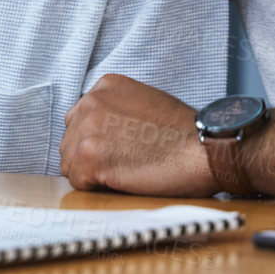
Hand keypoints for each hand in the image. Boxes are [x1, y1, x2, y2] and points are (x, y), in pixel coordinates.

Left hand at [59, 74, 214, 195]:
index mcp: (105, 86)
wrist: (204, 150)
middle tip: (120, 164)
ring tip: (123, 173)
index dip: (97, 139)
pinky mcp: (89, 156)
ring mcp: (87, 128)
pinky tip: (120, 181)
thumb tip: (103, 131)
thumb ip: (118, 109)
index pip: (81, 117)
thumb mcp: (146, 101)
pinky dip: (95, 187)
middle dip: (89, 155)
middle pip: (71, 138)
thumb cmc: (185, 133)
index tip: (116, 149)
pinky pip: (77, 180)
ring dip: (91, 172)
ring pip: (70, 160)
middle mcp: (91, 102)